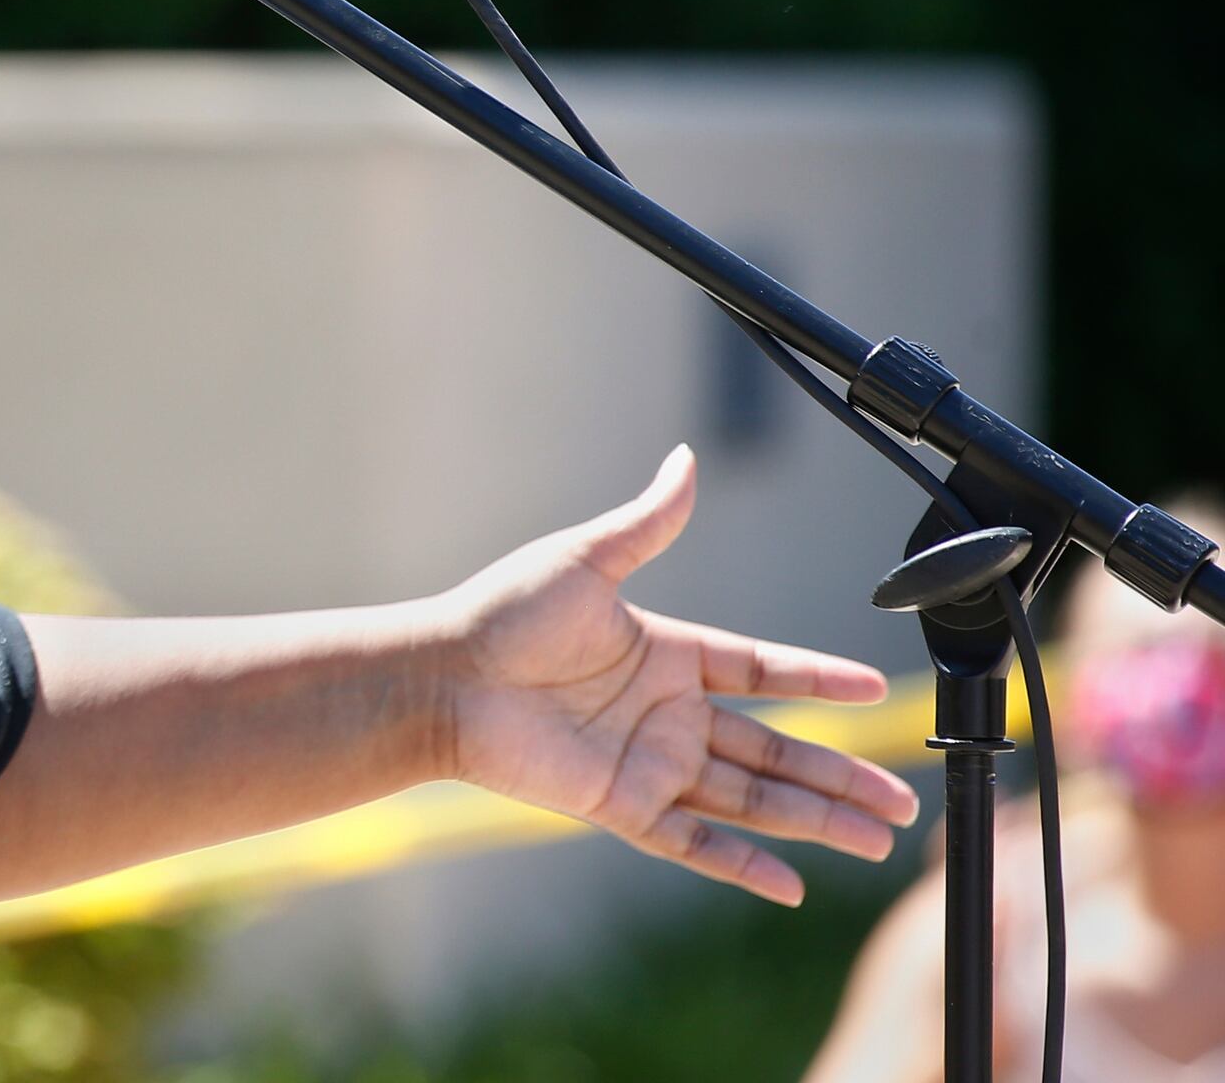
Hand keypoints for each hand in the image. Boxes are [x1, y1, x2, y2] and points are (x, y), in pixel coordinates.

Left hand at [439, 445, 921, 903]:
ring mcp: (646, 762)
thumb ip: (647, 522)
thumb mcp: (584, 560)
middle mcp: (666, 713)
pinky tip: (792, 887)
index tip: (878, 689)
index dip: (819, 679)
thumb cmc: (500, 615)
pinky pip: (692, 839)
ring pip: (753, 797)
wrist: (440, 677)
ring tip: (880, 839)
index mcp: (666, 654)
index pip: (763, 670)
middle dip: (842, 775)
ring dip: (816, 820)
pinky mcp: (618, 804)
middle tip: (905, 798)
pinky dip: (740, 863)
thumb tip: (684, 459)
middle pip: (776, 749)